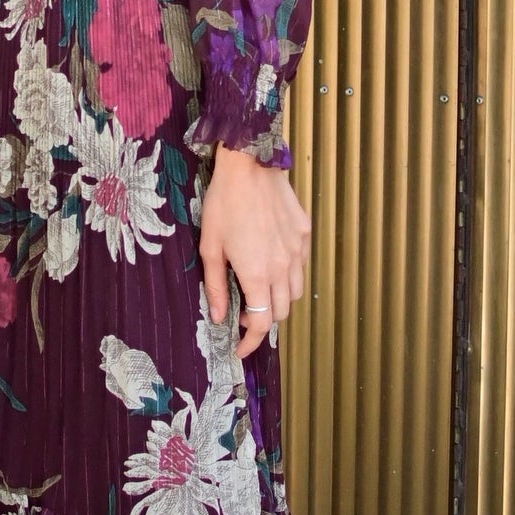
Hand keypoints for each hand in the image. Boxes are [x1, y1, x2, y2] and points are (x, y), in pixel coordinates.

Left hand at [201, 146, 310, 359]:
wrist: (250, 165)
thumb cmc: (223, 204)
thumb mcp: (210, 247)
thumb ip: (215, 286)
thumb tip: (220, 316)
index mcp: (256, 273)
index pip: (262, 323)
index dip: (252, 342)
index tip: (241, 349)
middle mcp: (282, 267)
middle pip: (282, 312)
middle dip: (264, 320)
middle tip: (243, 311)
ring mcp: (297, 250)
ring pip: (296, 292)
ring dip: (279, 299)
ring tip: (259, 288)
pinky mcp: (304, 234)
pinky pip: (301, 265)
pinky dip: (289, 274)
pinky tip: (271, 260)